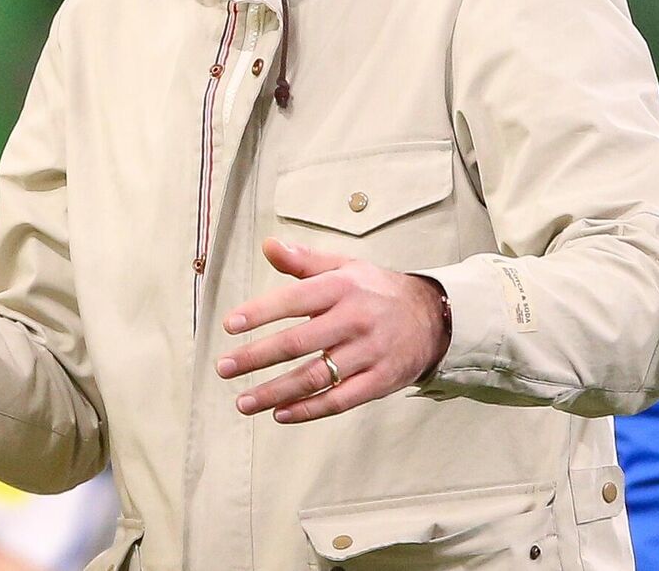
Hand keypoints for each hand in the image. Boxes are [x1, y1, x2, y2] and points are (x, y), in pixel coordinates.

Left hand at [215, 238, 450, 423]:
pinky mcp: (380, 381)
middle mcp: (354, 320)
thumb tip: (268, 245)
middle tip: (224, 368)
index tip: (229, 325)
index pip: (293, 300)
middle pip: (298, 343)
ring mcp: (369, 354)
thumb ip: (303, 260)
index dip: (259, 313)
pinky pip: (340, 400)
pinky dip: (308, 410)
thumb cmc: (376, 290)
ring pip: (315, 377)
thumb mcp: (344, 266)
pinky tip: (280, 414)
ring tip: (243, 401)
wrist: (434, 317)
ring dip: (275, 391)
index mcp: (342, 288)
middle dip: (256, 357)